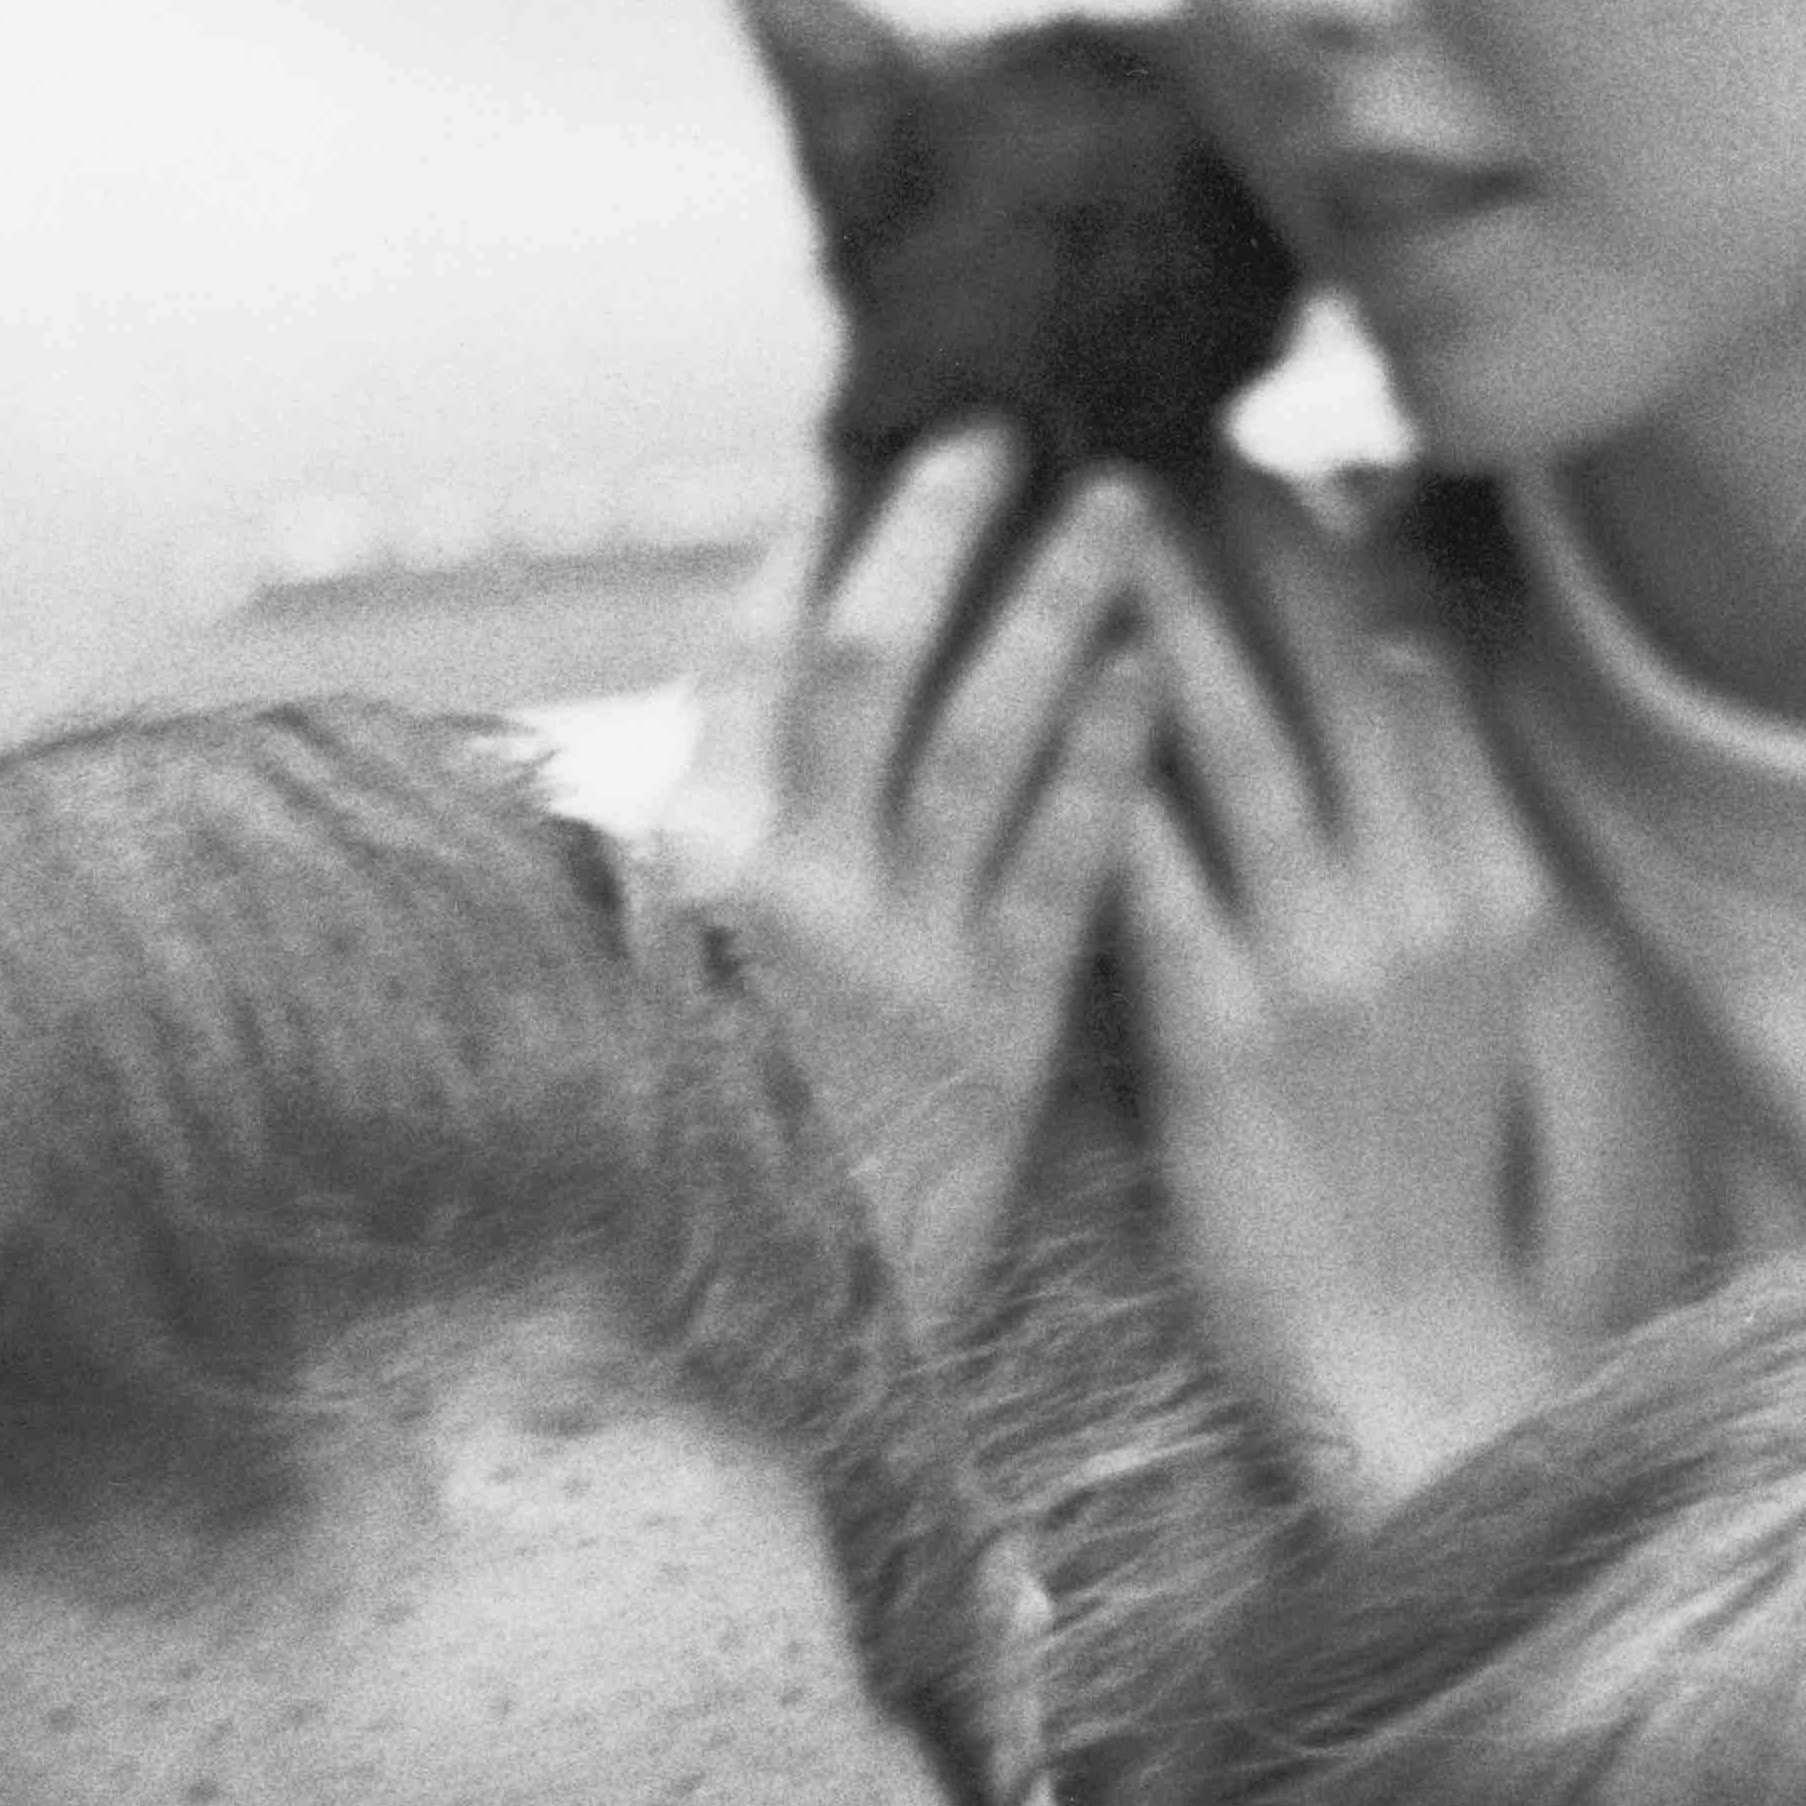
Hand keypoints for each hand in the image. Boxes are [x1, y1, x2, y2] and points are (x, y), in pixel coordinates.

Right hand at [717, 425, 1159, 1336]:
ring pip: (983, 736)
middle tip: (1001, 425)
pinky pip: (1064, 868)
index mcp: (680, 877)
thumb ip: (674, 883)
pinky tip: (1160, 671)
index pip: (749, 669)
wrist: (738, 1380)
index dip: (809, 559)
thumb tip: (693, 763)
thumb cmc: (694, 1192)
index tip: (860, 466)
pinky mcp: (994, 1039)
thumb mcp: (646, 1014)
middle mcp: (784, 898)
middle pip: (868, 664)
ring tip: (1124, 501)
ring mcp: (896, 962)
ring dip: (1055, 606)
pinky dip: (1108, 757)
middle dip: (934, 533)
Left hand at [1109, 485, 1563, 1508]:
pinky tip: (1049, 689)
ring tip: (1105, 509)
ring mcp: (1327, 966)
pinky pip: (1154, 871)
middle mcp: (1421, 902)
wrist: (1404, 1346)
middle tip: (1181, 431)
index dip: (1341, 565)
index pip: (1415, 678)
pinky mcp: (1227, 1036)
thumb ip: (1439, 833)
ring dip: (1168, 615)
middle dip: (1255, 546)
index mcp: (1488, 882)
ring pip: (1238, 745)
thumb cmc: (1416, 1169)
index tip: (1278, 466)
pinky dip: (1103, 770)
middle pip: (1332, 678)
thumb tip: (1397, 671)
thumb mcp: (1473, 985)